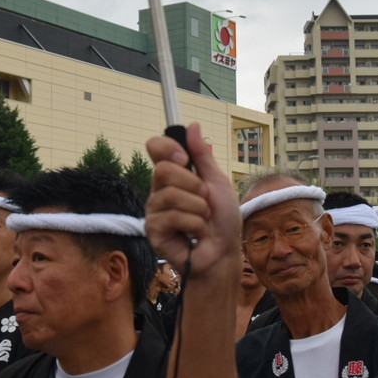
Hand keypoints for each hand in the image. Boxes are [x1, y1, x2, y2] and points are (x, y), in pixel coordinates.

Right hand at [145, 121, 241, 280]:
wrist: (224, 252)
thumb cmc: (222, 220)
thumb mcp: (217, 182)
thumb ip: (203, 156)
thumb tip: (193, 125)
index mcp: (173, 175)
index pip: (154, 147)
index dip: (166, 147)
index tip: (185, 159)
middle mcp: (159, 190)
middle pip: (163, 170)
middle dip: (194, 186)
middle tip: (204, 200)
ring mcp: (154, 210)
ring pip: (171, 195)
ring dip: (198, 209)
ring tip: (202, 220)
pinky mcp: (154, 231)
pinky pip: (172, 217)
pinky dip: (194, 225)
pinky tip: (195, 233)